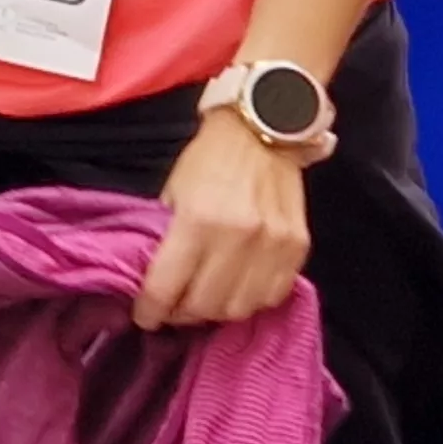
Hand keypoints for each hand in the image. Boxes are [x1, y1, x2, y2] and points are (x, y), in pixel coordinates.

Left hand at [133, 112, 312, 328]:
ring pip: (240, 309)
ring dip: (217, 311)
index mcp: (198, 221)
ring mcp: (273, 244)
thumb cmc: (210, 158)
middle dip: (182, 313)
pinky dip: (251, 299)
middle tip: (174, 306)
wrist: (262, 128)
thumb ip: (164, 239)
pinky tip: (237, 287)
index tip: (145, 315)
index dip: (150, 310)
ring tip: (205, 298)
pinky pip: (272, 295)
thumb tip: (151, 280)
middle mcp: (239, 237)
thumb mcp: (172, 192)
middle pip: (204, 307)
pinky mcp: (297, 246)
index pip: (167, 288)